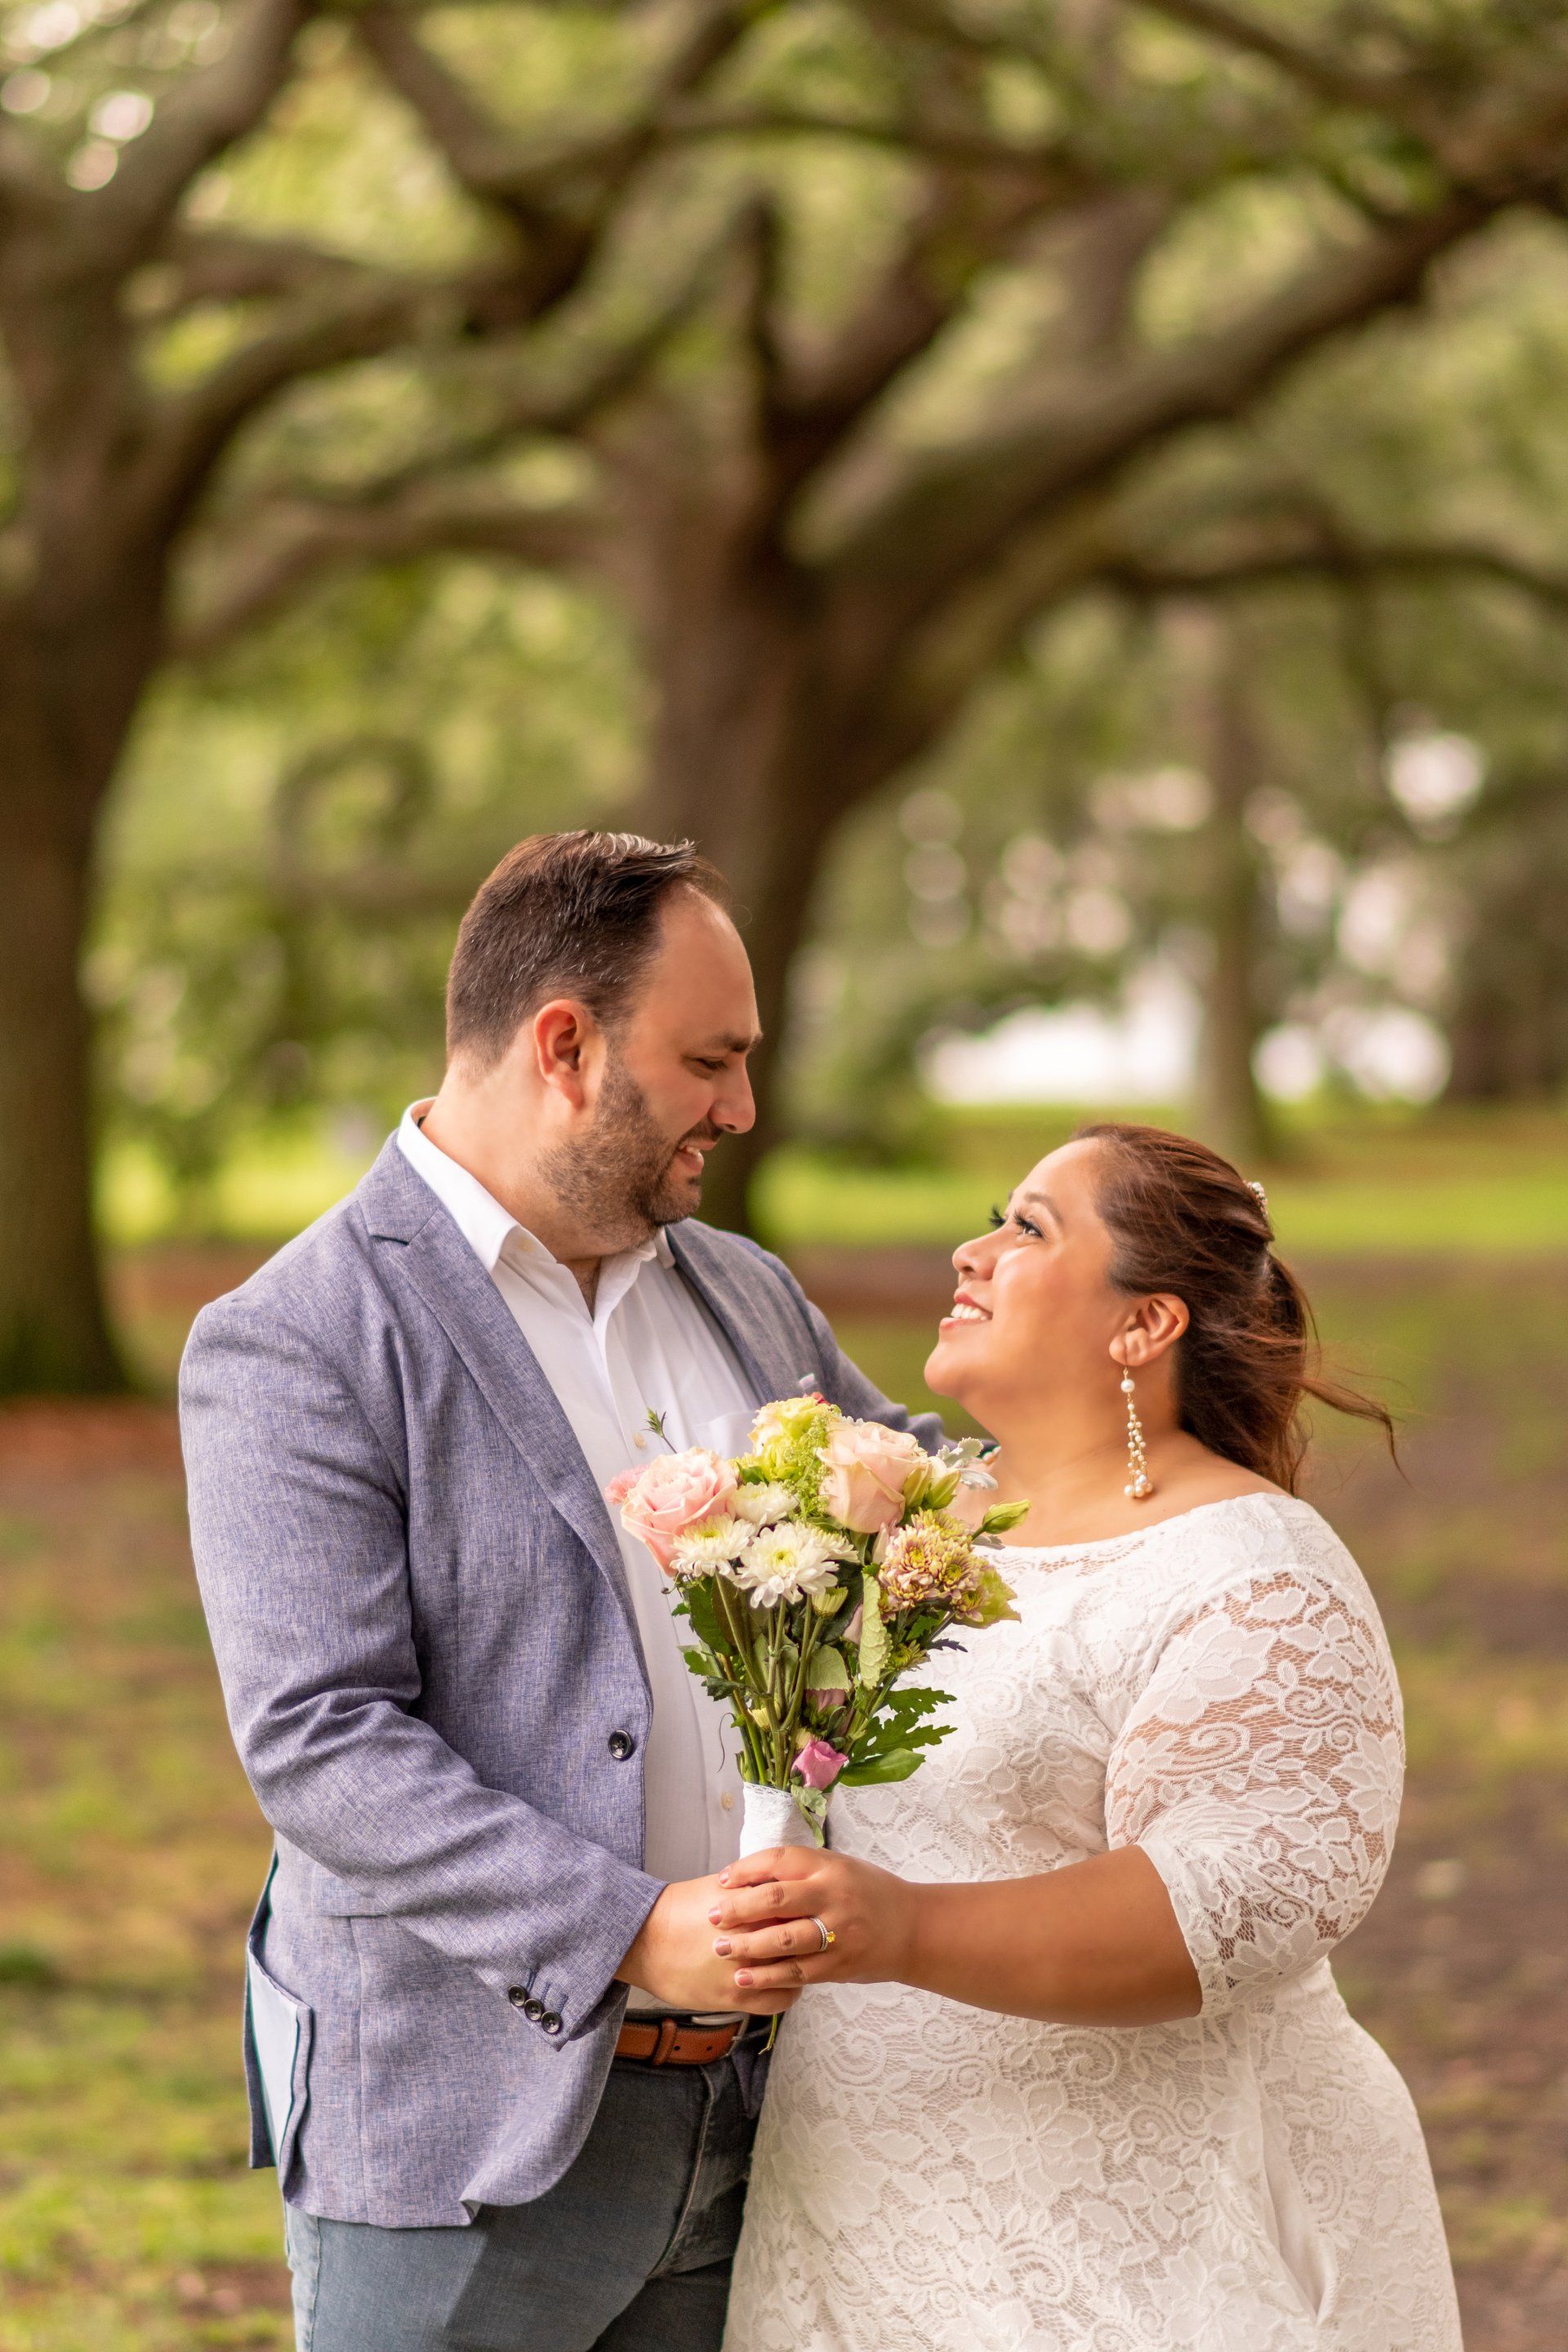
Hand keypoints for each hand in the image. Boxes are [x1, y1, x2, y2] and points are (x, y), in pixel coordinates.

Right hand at [616, 1874, 799, 2015]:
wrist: (646, 1940)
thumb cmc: (683, 1908)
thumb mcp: (723, 1886)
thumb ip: (757, 1884)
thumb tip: (787, 1881)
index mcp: (753, 1906)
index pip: (801, 1907)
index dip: (812, 1908)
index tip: (814, 1908)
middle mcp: (755, 1939)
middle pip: (804, 1939)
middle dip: (813, 1936)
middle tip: (815, 1932)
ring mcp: (748, 1972)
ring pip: (798, 1972)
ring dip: (803, 1965)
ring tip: (801, 1958)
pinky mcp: (738, 1999)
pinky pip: (781, 1999)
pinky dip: (788, 1991)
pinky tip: (784, 1981)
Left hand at [706, 1847, 917, 1995]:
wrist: (914, 1930)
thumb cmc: (870, 1893)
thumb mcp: (840, 1868)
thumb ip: (802, 1871)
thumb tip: (750, 1877)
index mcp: (831, 1866)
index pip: (780, 1860)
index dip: (746, 1869)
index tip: (722, 1880)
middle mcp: (834, 1896)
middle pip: (776, 1898)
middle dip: (737, 1908)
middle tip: (711, 1917)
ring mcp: (838, 1932)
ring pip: (783, 1939)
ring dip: (747, 1945)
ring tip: (720, 1947)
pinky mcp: (839, 1966)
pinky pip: (796, 1972)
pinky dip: (767, 1976)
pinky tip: (743, 1977)